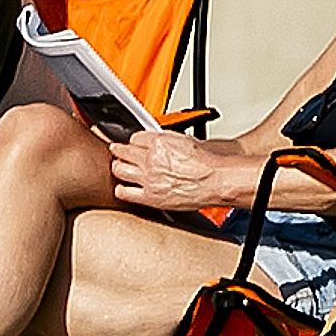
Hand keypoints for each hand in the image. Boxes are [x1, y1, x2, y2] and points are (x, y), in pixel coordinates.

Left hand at [107, 129, 254, 214]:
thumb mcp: (182, 140)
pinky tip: (124, 187)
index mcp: (157, 142)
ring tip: (120, 167)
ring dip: (118, 167)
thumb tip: (149, 138)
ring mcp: (149, 179)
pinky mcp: (150, 197)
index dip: (132, 141)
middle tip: (118, 152)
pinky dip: (121, 189)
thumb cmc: (206, 162)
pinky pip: (124, 192)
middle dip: (119, 151)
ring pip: (119, 169)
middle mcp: (150, 159)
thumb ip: (162, 139)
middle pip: (121, 151)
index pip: (133, 138)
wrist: (217, 180)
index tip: (131, 144)